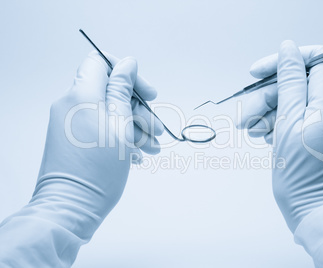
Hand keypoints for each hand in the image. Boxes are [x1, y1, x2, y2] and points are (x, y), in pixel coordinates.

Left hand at [35, 51, 163, 232]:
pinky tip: (137, 155)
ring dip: (135, 127)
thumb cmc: (98, 170)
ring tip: (152, 148)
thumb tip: (128, 62)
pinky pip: (101, 128)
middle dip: (139, 108)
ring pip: (110, 112)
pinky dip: (121, 137)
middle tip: (156, 129)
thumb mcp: (120, 125)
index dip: (127, 72)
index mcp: (81, 95)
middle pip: (111, 91)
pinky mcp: (74, 140)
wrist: (70, 208)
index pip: (101, 62)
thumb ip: (122, 90)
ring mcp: (71, 124)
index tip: (147, 94)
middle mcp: (72, 105)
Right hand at [238, 41, 322, 231]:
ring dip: (267, 113)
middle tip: (246, 116)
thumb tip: (288, 49)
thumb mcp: (290, 119)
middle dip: (266, 97)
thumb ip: (289, 80)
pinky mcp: (317, 137)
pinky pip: (294, 120)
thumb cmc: (304, 173)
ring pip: (291, 103)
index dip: (284, 61)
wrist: (316, 211)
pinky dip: (276, 125)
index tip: (258, 73)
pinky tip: (265, 138)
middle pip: (296, 84)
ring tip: (253, 131)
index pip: (313, 59)